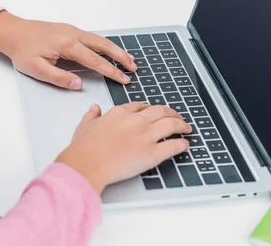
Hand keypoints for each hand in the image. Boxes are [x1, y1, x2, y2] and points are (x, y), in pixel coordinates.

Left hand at [0, 11, 136, 89]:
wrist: (11, 31)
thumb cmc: (21, 50)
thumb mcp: (37, 69)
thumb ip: (59, 78)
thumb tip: (79, 84)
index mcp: (67, 44)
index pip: (95, 60)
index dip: (111, 71)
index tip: (123, 79)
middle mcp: (73, 34)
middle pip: (103, 45)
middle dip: (120, 56)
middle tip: (134, 67)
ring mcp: (71, 30)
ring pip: (99, 40)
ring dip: (115, 49)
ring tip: (128, 59)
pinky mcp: (68, 30)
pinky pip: (91, 37)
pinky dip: (104, 44)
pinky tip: (108, 50)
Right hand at [55, 103, 190, 193]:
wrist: (86, 163)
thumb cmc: (84, 148)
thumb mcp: (85, 125)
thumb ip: (92, 115)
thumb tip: (95, 109)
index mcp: (120, 113)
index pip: (140, 106)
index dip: (150, 109)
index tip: (154, 112)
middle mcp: (136, 121)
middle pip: (160, 111)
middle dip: (171, 112)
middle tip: (177, 116)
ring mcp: (146, 136)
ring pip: (171, 124)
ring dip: (182, 125)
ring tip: (186, 128)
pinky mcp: (152, 153)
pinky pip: (174, 146)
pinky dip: (182, 144)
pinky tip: (185, 145)